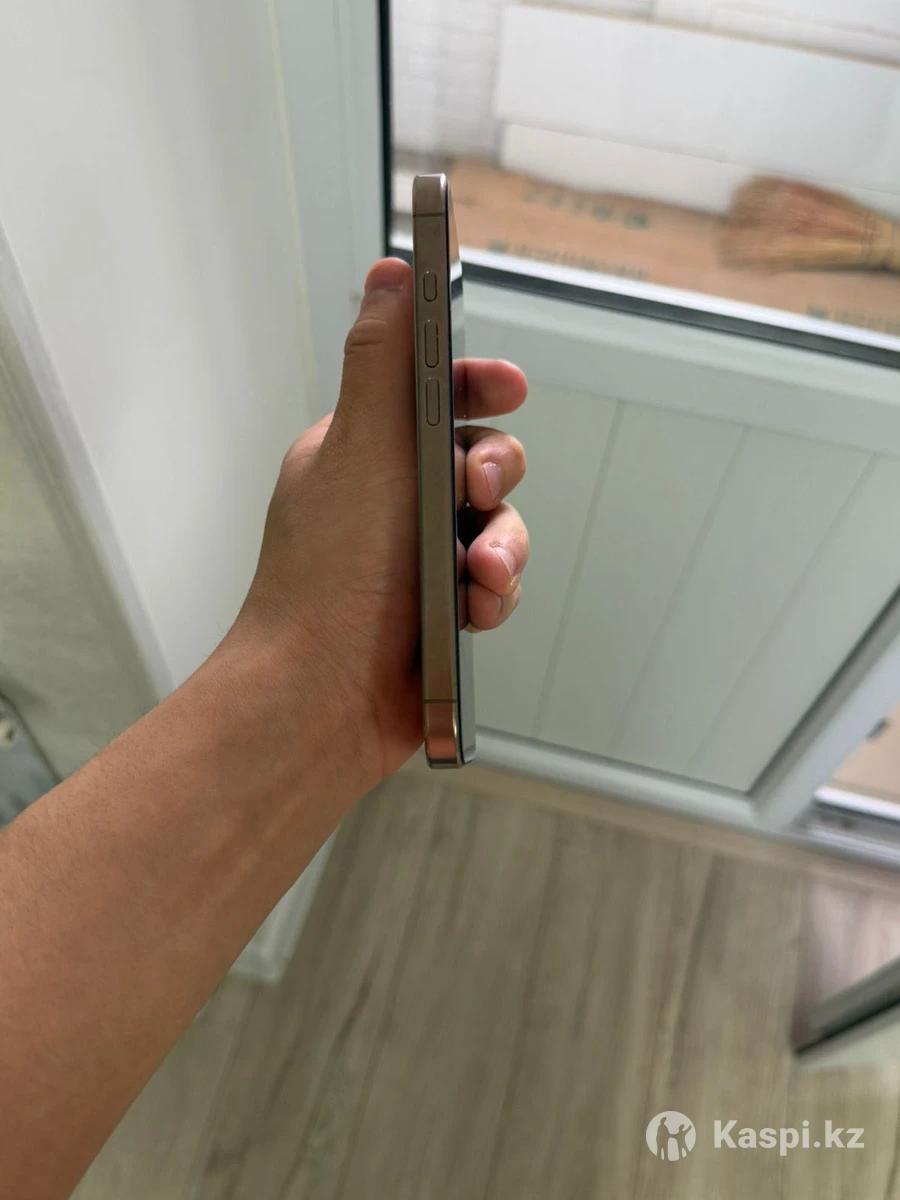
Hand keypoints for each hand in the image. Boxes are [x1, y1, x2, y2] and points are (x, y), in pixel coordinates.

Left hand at [233, 258, 528, 785]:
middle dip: (495, 473)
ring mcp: (418, 560)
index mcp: (364, 454)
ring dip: (501, 547)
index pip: (432, 396)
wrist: (322, 699)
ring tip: (479, 575)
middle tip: (476, 489)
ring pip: (499, 526)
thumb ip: (386, 361)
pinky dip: (492, 595)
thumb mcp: (362, 449)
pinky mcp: (443, 611)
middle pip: (482, 459)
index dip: (477, 387)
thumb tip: (393, 273)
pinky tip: (473, 612)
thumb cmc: (331, 575)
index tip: (507, 385)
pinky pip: (496, 583)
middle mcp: (392, 502)